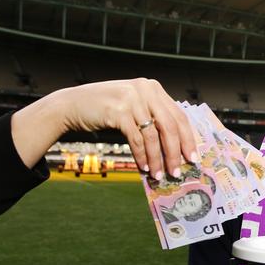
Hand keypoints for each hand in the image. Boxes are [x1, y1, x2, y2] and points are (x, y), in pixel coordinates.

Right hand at [11, 78, 197, 178]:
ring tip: (159, 175)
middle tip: (178, 171)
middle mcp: (145, 90)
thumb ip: (154, 117)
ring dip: (157, 159)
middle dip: (175, 153)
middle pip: (170, 127)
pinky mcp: (118, 111)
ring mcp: (132, 99)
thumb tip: (177, 147)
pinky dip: (142, 156)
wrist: (72, 105)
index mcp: (154, 89)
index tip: (192, 158)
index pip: (179, 116)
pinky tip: (144, 168)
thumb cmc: (107, 110)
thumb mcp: (134, 106)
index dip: (188, 139)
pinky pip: (137, 140)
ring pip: (153, 136)